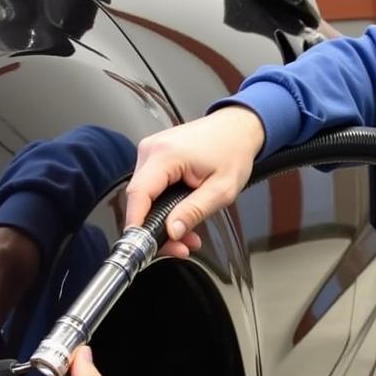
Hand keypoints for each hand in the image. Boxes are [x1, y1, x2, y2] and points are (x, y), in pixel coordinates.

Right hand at [125, 106, 264, 256]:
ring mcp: (151, 152)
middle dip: (157, 228)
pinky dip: (164, 206)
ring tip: (187, 234)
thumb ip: (194, 211)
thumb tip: (172, 231)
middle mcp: (152, 149)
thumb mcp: (222, 189)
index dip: (137, 224)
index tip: (142, 245)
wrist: (238, 128)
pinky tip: (181, 217)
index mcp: (165, 154)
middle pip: (140, 199)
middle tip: (179, 247)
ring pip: (145, 197)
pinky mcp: (154, 157)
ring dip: (163, 219)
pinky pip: (152, 187)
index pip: (139, 194)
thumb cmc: (233, 150)